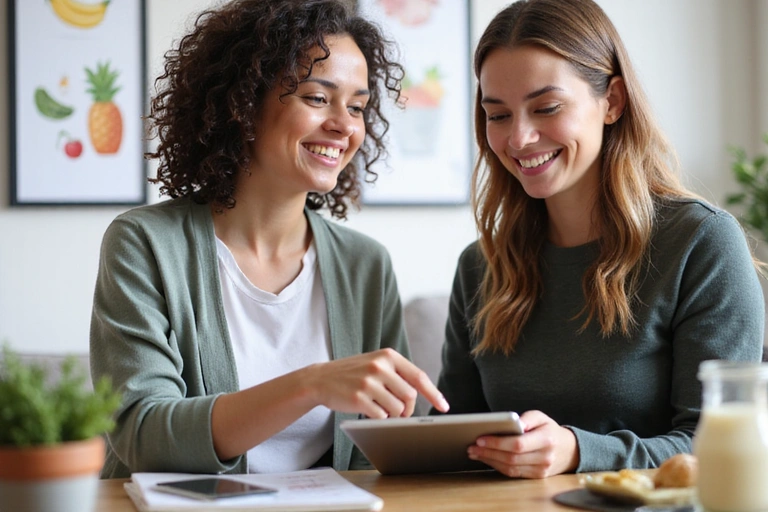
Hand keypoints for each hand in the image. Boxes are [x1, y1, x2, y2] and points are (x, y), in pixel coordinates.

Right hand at [303, 348, 449, 418]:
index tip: (444, 406)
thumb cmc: (353, 374)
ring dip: (392, 414)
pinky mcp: (359, 398)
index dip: (434, 393)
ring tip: (378, 407)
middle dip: (407, 408)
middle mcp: (380, 366)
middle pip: (410, 396)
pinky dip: (378, 418)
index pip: (418, 376)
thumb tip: (420, 395)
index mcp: (388, 356)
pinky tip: (367, 409)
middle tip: (397, 411)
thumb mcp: (375, 364)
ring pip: (397, 408)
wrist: (320, 379)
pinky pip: (381, 416)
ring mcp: (369, 382)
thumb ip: (397, 374)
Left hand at [467, 410, 578, 477]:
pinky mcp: (536, 477)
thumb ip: (527, 418)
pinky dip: (497, 466)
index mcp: (546, 439)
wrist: (568, 450)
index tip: (480, 438)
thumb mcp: (541, 417)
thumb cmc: (549, 430)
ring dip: (489, 460)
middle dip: (488, 452)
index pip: (518, 444)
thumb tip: (512, 422)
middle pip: (511, 457)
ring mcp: (541, 470)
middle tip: (472, 446)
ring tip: (474, 452)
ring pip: (510, 468)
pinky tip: (487, 459)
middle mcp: (545, 457)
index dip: (497, 442)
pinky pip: (513, 473)